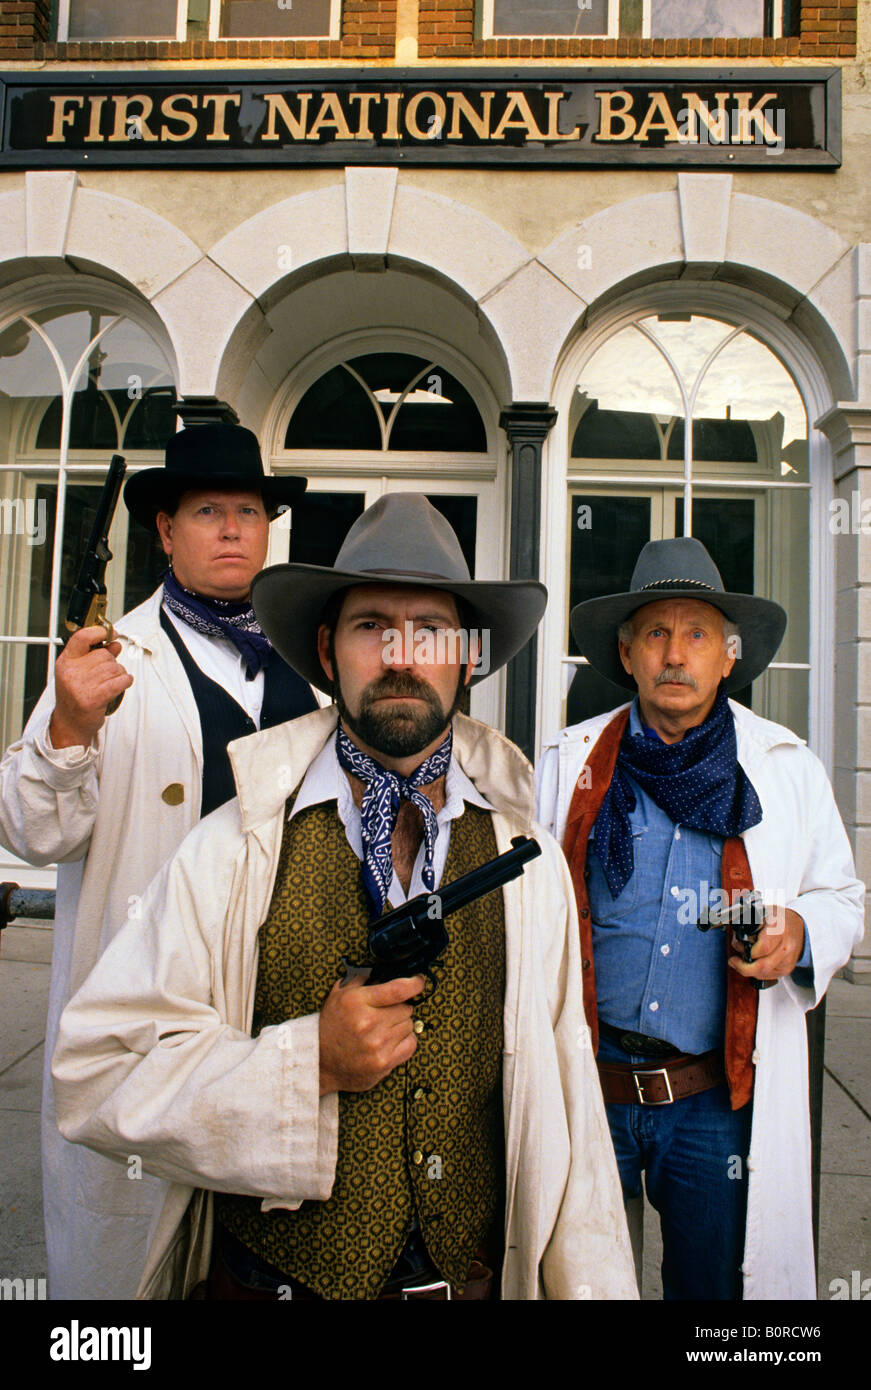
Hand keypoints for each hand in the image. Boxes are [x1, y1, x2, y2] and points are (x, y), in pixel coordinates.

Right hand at [48, 626, 133, 749]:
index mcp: (65, 663)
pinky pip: (119, 681)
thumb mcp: (79, 673)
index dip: (98, 631)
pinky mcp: (94, 698)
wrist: (69, 724)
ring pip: (114, 668)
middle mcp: (71, 673)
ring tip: (112, 682)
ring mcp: (81, 686)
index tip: (110, 633)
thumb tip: (114, 644)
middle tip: (107, 674)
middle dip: (112, 663)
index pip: (81, 638)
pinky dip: (126, 681)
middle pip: (103, 655)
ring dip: (119, 673)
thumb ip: (96, 656)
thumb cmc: (74, 698)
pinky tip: (123, 684)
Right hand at [318, 973, 423, 1094]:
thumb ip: (360, 980)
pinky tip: (390, 1041)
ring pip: (409, 1025)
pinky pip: (411, 1044)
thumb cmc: (331, 1026)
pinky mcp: (383, 1063)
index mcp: (357, 1001)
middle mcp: (368, 1022)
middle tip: (384, 1014)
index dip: (414, 983)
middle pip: (406, 1008)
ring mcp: (377, 1044)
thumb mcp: (338, 996)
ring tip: (382, 1029)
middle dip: (399, 1008)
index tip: (418, 981)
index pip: (398, 989)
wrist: (320, 1061)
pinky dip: (404, 1041)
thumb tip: (383, 971)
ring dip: (400, 1025)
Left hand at [727, 905, 805, 983]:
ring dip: (749, 969)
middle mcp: (786, 945)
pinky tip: (753, 963)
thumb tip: (729, 920)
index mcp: (779, 929)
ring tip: (743, 960)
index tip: (736, 947)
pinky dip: (757, 972)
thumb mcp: (763, 911)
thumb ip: (747, 917)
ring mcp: (788, 959)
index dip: (747, 950)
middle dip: (744, 966)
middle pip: (763, 965)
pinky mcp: (788, 968)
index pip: (763, 947)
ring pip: (764, 973)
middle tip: (734, 961)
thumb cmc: (779, 919)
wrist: (798, 928)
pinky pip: (768, 976)